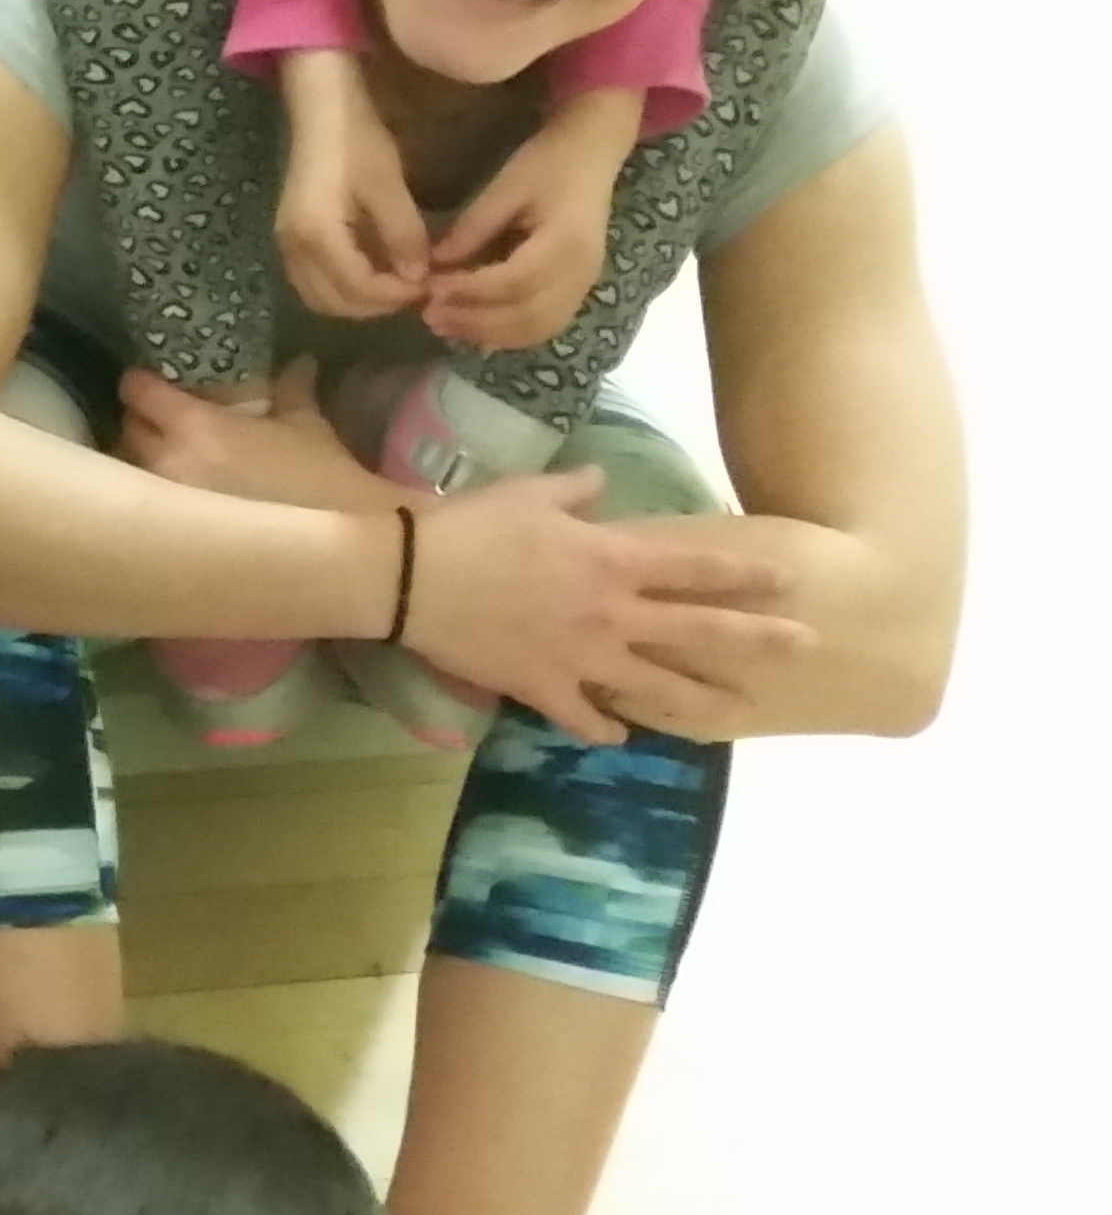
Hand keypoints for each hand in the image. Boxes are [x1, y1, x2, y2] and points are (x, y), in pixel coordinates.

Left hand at [113, 362, 379, 509]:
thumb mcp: (307, 427)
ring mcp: (167, 501)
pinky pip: (148, 503)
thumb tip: (299, 363)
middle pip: (126, 429)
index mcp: (196, 427)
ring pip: (131, 467)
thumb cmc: (324, 480)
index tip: (150, 381)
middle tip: (162, 418)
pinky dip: (154, 491)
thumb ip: (292, 389)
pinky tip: (180, 491)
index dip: (140, 382)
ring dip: (143, 457)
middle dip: (140, 420)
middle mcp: (168, 462)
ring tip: (170, 454)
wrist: (337, 548)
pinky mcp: (174, 533)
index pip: (136, 391)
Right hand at [271, 49, 428, 321]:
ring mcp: (287, 242)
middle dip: (376, 305)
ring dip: (358, 300)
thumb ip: (403, 236)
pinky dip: (343, 286)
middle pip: (333, 303)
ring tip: (395, 283)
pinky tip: (373, 268)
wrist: (321, 107)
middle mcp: (293, 246)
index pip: (358, 289)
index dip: (396, 295)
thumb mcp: (388, 186)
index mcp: (316, 234)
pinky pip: (314, 280)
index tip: (429, 285)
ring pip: (320, 296)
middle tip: (414, 288)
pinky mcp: (291, 235)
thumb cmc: (356, 140)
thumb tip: (418, 276)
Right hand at [396, 466, 803, 745]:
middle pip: (700, 632)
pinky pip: (587, 717)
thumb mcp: (528, 493)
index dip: (748, 572)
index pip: (697, 566)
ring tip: (737, 713)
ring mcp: (581, 658)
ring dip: (701, 701)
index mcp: (612, 562)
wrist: (409, 577)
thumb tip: (603, 482)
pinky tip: (622, 733)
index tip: (792, 579)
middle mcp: (612, 615)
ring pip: (657, 687)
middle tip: (806, 646)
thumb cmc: (470, 526)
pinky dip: (608, 727)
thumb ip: (576, 490)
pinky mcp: (544, 688)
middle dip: (758, 639)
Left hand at [426, 89, 634, 351]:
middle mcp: (582, 273)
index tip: (429, 289)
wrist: (591, 156)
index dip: (469, 290)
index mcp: (566, 243)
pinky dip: (510, 334)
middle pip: (527, 316)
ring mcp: (585, 285)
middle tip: (427, 314)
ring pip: (537, 329)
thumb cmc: (547, 164)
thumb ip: (472, 228)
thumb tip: (432, 264)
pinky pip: (546, 325)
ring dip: (489, 334)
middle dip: (474, 320)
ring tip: (445, 324)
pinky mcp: (579, 290)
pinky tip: (475, 329)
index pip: (513, 281)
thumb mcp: (505, 187)